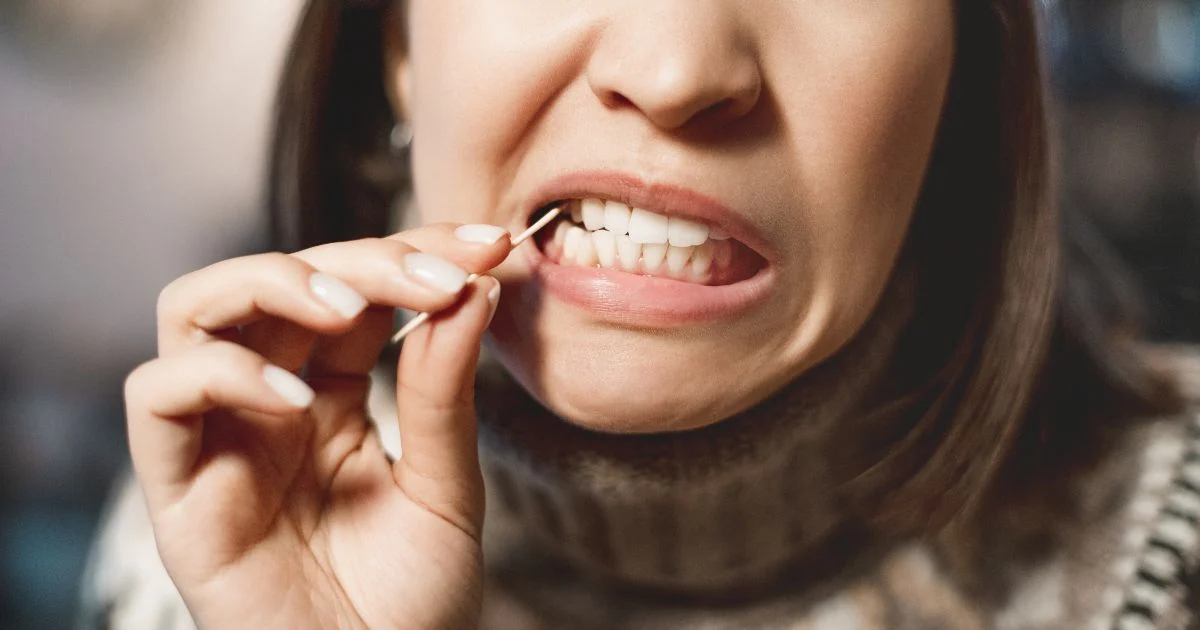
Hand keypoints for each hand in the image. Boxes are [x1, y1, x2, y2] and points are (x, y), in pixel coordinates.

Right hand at [124, 223, 511, 628]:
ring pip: (196, 307)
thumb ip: (444, 392)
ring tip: (350, 306)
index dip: (414, 253)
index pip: (355, 289)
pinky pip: (160, 395)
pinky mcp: (178, 489)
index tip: (489, 246)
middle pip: (280, 280)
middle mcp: (269, 404)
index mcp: (334, 396)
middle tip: (438, 274)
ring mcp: (221, 439)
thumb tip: (473, 287)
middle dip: (361, 258)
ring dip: (273, 281)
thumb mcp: (445, 487)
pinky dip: (223, 374)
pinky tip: (302, 400)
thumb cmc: (412, 601)